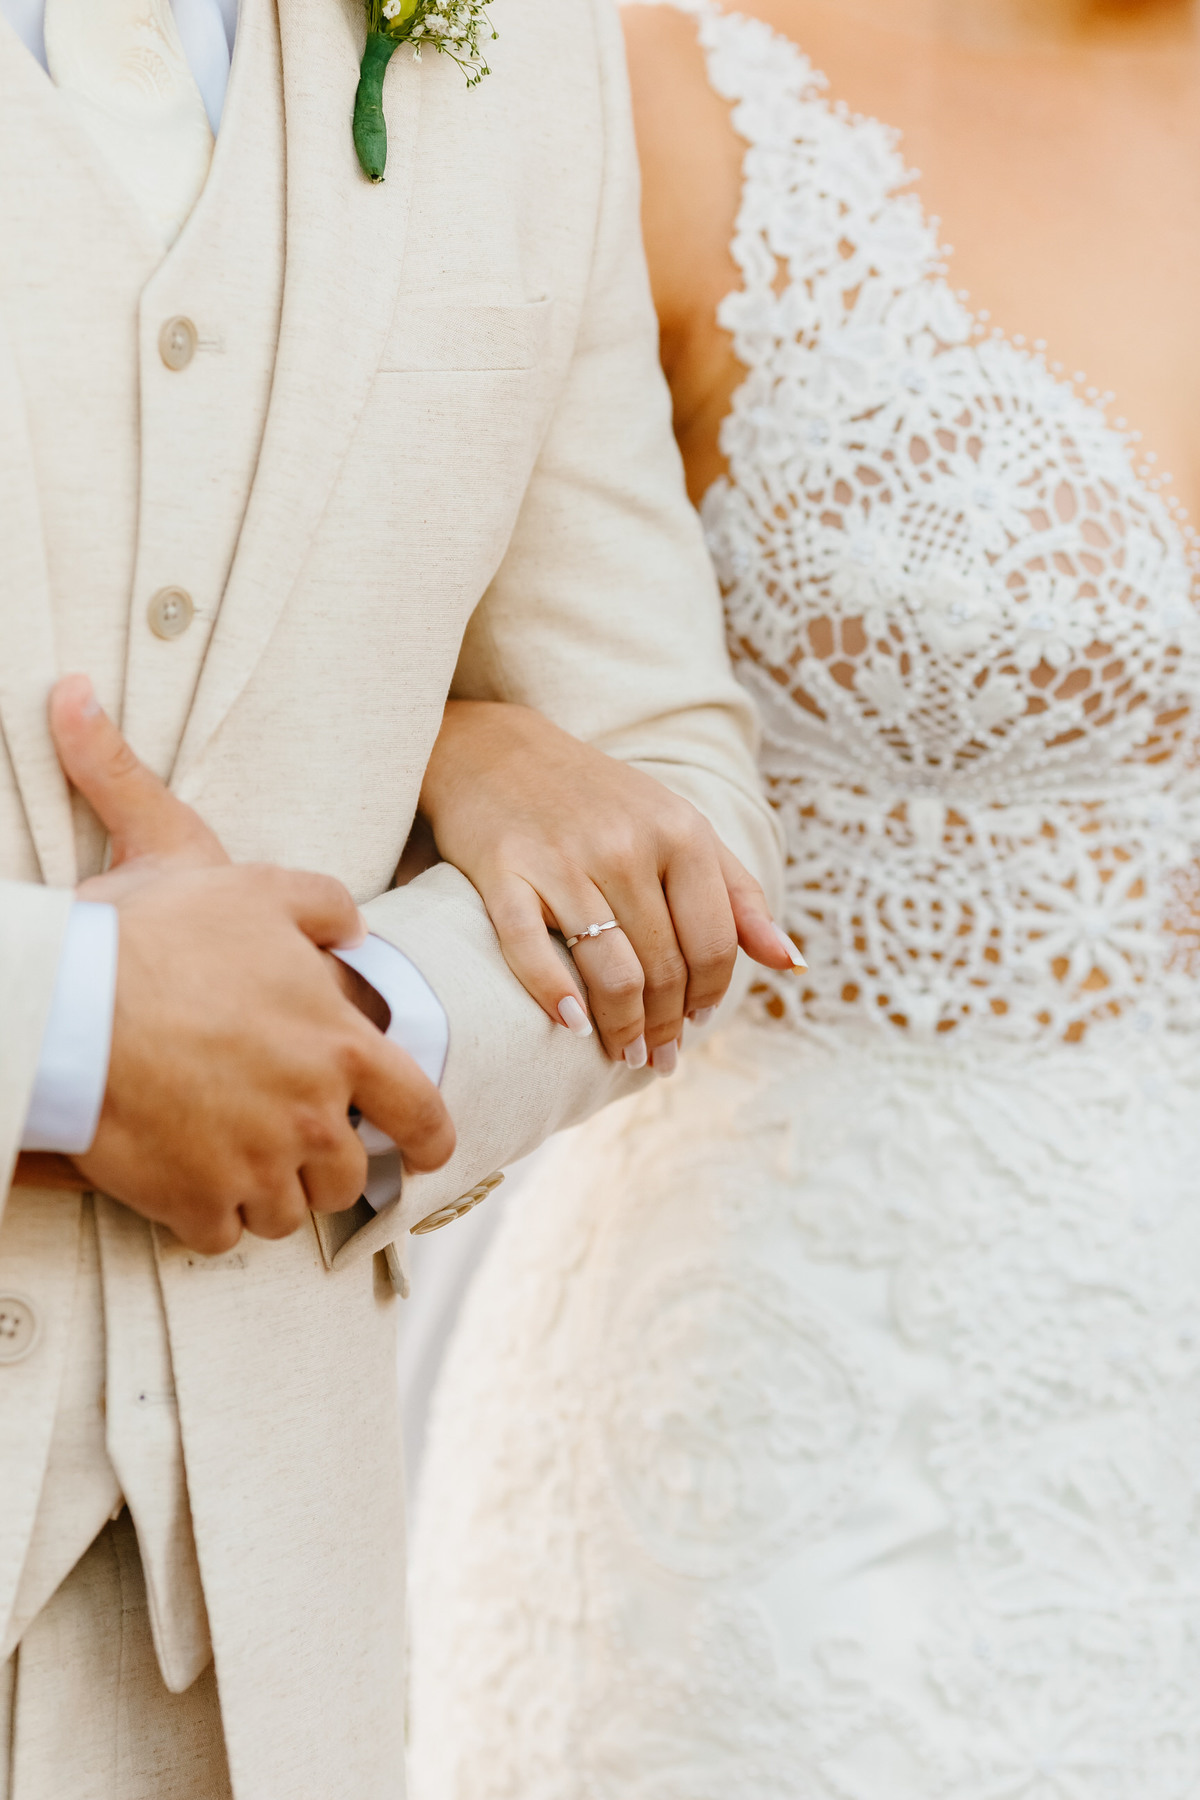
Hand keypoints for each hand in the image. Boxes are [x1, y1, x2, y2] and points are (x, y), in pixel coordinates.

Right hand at [13, 677, 454, 1250]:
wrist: (73, 1004)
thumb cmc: (165, 938)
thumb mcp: (259, 891)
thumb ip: (325, 906)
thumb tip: (355, 930)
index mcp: (340, 1049)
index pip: (419, 1113)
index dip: (430, 1139)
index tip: (426, 1154)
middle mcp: (311, 1119)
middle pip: (348, 1178)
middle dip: (327, 1167)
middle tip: (291, 1142)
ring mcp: (255, 1169)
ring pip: (287, 1215)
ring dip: (269, 1193)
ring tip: (233, 1156)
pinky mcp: (193, 1202)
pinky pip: (221, 1234)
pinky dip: (209, 1215)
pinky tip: (186, 1180)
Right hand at [419, 701, 801, 1069]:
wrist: (499, 750)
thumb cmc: (601, 801)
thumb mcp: (680, 829)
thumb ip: (737, 894)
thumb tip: (791, 963)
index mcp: (680, 833)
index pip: (712, 944)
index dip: (708, 996)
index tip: (695, 1022)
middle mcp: (627, 845)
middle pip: (664, 967)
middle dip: (665, 1026)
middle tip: (658, 1058)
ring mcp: (563, 859)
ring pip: (611, 971)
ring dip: (622, 1028)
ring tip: (623, 1054)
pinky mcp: (503, 869)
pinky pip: (530, 949)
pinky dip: (555, 995)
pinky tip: (572, 1024)